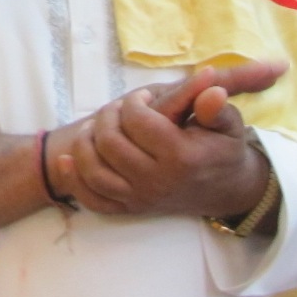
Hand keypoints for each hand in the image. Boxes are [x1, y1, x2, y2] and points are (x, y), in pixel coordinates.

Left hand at [54, 60, 286, 219]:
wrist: (226, 190)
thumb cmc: (223, 149)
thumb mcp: (228, 124)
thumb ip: (216, 107)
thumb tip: (212, 87)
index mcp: (182, 157)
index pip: (138, 121)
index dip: (134, 102)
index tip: (142, 97)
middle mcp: (158, 181)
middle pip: (110, 143)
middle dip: (107, 117)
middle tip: (119, 109)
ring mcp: (141, 198)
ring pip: (93, 170)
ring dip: (86, 143)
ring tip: (96, 127)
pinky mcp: (130, 209)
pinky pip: (91, 199)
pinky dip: (74, 179)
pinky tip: (67, 159)